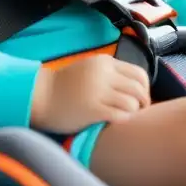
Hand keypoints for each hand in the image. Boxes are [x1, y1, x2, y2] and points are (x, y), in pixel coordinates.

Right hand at [30, 55, 150, 134]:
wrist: (41, 96)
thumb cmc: (65, 87)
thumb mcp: (90, 71)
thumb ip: (109, 74)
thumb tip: (134, 88)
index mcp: (104, 63)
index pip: (139, 73)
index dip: (145, 89)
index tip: (140, 100)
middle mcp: (103, 74)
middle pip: (139, 88)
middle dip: (144, 102)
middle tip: (138, 113)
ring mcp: (98, 91)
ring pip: (132, 102)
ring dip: (134, 113)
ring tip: (125, 118)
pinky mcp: (92, 109)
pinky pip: (120, 115)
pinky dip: (124, 120)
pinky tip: (115, 123)